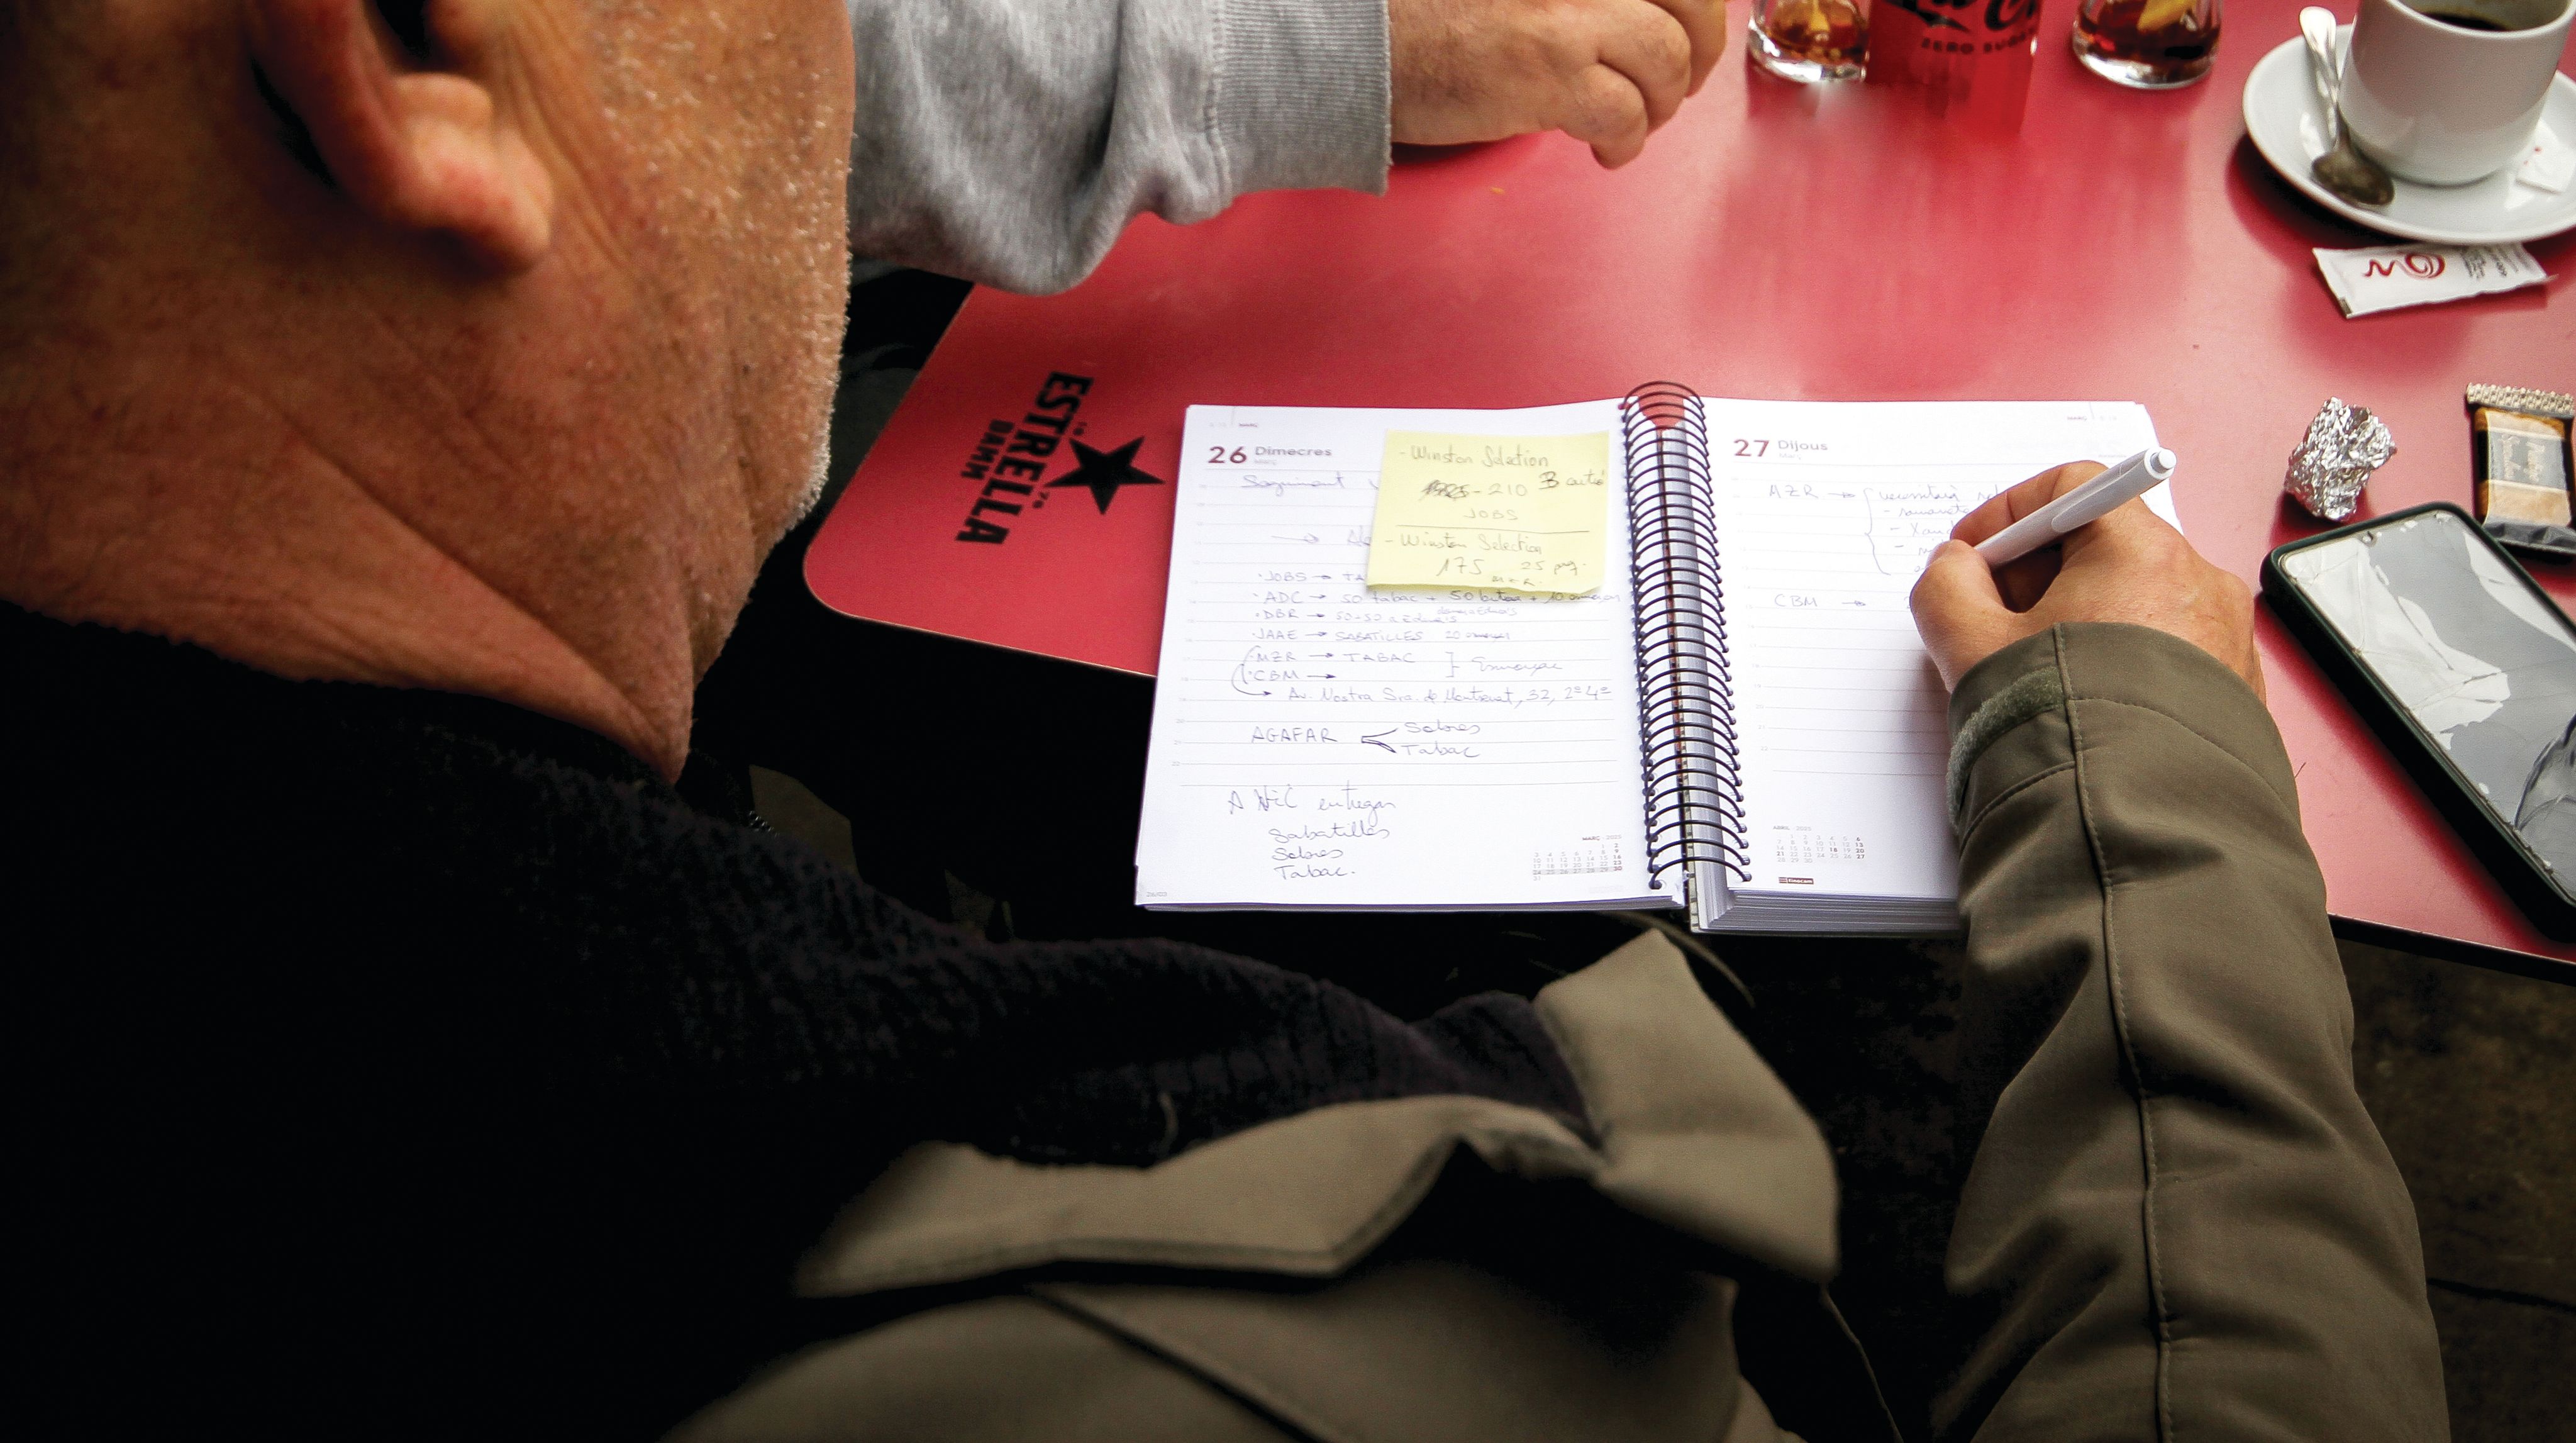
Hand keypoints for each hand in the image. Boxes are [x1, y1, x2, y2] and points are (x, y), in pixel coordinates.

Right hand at [1388, 0, 1725, 167]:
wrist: (1365, 47)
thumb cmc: (1433, 17)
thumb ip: (1582, 0)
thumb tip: (1648, 20)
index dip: (1699, 10)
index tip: (1692, 33)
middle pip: (1692, 4)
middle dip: (1701, 52)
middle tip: (1682, 83)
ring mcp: (1569, 14)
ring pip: (1667, 62)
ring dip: (1662, 103)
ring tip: (1635, 120)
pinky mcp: (1550, 72)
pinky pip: (1626, 116)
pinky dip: (1627, 142)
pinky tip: (1606, 150)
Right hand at [1910, 462, 2264, 699]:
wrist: (2140, 825)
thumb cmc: (2065, 726)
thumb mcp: (1971, 647)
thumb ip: (1946, 588)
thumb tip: (1955, 567)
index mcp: (2142, 551)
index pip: (2072, 487)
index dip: (2007, 513)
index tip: (1973, 557)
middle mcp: (2198, 581)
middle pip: (2103, 544)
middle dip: (2037, 575)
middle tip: (1992, 622)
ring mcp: (2226, 635)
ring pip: (2134, 601)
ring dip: (2076, 621)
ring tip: (2035, 675)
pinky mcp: (2235, 686)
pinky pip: (2166, 649)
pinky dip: (2120, 660)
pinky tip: (2083, 705)